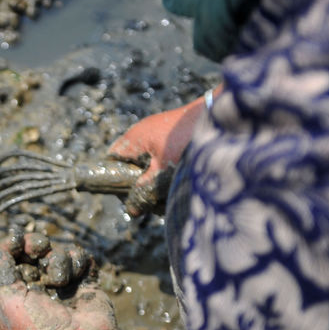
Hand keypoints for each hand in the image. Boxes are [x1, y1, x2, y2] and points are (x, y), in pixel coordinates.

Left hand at [0, 241, 116, 329]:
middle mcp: (28, 294)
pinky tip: (75, 277)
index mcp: (3, 303)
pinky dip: (76, 262)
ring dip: (56, 260)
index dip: (2, 251)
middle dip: (31, 246)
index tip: (13, 242)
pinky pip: (77, 260)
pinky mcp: (80, 286)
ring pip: (52, 254)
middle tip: (39, 248)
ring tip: (59, 281)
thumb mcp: (8, 302)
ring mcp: (56, 290)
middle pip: (23, 256)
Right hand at [108, 90, 212, 215]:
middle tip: (144, 195)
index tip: (124, 194)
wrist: (217, 118)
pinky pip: (159, 152)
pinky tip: (174, 176)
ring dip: (150, 174)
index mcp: (132, 138)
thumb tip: (131, 211)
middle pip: (128, 160)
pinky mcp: (171, 131)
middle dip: (134, 179)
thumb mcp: (162, 172)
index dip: (114, 178)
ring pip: (145, 157)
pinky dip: (162, 165)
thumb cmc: (185, 142)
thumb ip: (144, 190)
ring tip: (161, 189)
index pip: (111, 159)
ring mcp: (156, 129)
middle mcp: (141, 131)